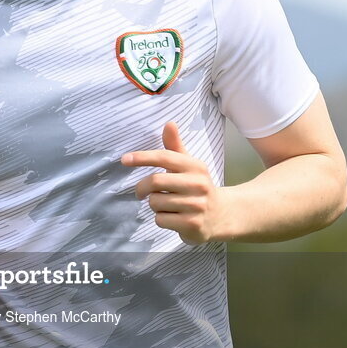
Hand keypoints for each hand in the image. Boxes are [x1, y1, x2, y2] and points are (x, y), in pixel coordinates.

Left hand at [121, 122, 222, 244]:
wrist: (222, 215)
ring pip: (156, 202)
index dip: (143, 157)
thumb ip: (175, 146)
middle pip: (155, 182)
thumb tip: (169, 123)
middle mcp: (198, 184)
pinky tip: (173, 218)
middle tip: (140, 192)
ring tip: (166, 205)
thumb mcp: (188, 166)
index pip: (165, 157)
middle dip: (142, 188)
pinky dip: (161, 219)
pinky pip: (160, 220)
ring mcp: (196, 205)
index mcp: (195, 166)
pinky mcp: (192, 224)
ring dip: (154, 205)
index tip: (124, 159)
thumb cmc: (197, 187)